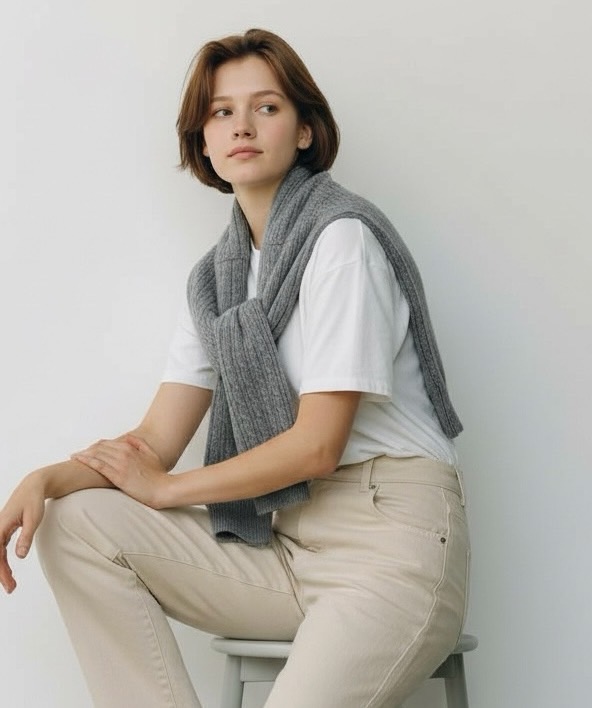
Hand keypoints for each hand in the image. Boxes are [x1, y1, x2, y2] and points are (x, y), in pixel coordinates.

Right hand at [0, 474, 45, 593]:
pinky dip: (2, 562)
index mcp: (0, 526)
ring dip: (1, 570)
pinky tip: (8, 572)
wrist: (32, 487)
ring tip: (11, 584)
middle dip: (0, 574)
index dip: (1, 571)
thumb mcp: (33, 518)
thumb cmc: (33, 500)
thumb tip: (20, 557)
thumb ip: (26, 537)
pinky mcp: (3, 531)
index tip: (9, 583)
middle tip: (11, 589)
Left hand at [71, 435, 170, 508]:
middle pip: (99, 447)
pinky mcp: (118, 476)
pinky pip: (99, 465)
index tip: (87, 450)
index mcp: (130, 448)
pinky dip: (87, 461)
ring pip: (97, 454)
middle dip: (87, 450)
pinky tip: (78, 460)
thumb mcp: (151, 454)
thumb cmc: (159, 475)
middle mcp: (124, 453)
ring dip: (83, 454)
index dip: (95, 446)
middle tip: (76, 454)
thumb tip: (128, 438)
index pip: (107, 443)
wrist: (163, 489)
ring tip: (74, 457)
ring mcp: (120, 464)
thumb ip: (139, 444)